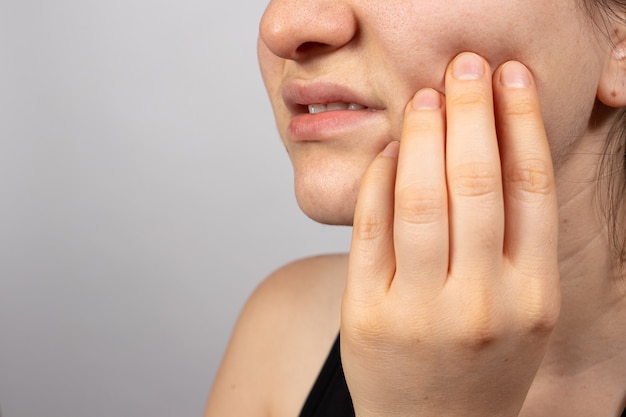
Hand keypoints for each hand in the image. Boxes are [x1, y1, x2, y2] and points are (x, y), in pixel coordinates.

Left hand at [341, 52, 559, 416]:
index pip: (530, 187)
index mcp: (532, 296)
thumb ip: (518, 240)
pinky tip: (391, 149)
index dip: (520, 121)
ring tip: (425, 96)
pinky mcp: (368, 312)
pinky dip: (380, 178)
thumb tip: (496, 150)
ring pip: (420, 197)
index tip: (510, 76)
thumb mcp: (522, 310)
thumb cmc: (480, 363)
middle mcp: (481, 301)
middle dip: (470, 109)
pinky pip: (372, 227)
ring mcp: (420, 309)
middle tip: (464, 65)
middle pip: (474, 180)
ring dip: (423, 133)